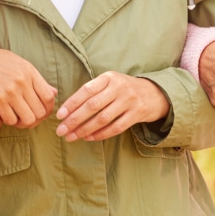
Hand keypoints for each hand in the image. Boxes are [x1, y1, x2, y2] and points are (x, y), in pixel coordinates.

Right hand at [0, 40, 56, 126]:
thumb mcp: (17, 63)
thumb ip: (35, 79)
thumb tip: (54, 93)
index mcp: (29, 71)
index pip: (49, 97)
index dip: (48, 109)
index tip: (41, 112)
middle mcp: (22, 81)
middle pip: (40, 111)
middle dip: (36, 119)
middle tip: (29, 119)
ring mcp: (9, 91)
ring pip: (28, 119)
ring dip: (24, 123)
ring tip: (18, 119)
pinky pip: (11, 120)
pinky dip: (10, 121)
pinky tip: (5, 115)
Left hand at [55, 71, 169, 141]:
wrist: (155, 93)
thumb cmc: (123, 89)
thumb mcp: (109, 82)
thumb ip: (92, 91)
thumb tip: (67, 109)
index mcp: (108, 77)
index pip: (86, 90)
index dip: (71, 104)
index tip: (59, 115)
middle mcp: (119, 88)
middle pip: (93, 106)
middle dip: (74, 120)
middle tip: (61, 130)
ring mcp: (129, 101)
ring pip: (103, 118)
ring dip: (84, 129)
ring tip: (71, 136)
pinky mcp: (137, 114)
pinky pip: (116, 127)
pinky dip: (100, 134)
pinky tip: (88, 138)